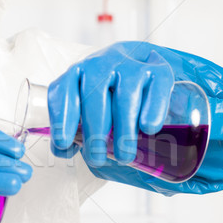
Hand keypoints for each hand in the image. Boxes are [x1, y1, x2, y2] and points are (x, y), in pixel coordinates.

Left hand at [48, 41, 174, 166]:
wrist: (153, 80)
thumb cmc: (115, 105)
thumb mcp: (92, 117)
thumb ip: (76, 132)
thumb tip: (64, 150)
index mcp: (79, 75)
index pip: (63, 90)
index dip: (62, 117)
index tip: (64, 143)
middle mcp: (102, 64)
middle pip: (94, 94)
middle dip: (94, 130)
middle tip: (97, 158)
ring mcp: (132, 64)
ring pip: (125, 95)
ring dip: (123, 128)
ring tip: (124, 156)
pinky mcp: (160, 69)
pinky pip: (156, 87)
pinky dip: (152, 109)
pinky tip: (148, 128)